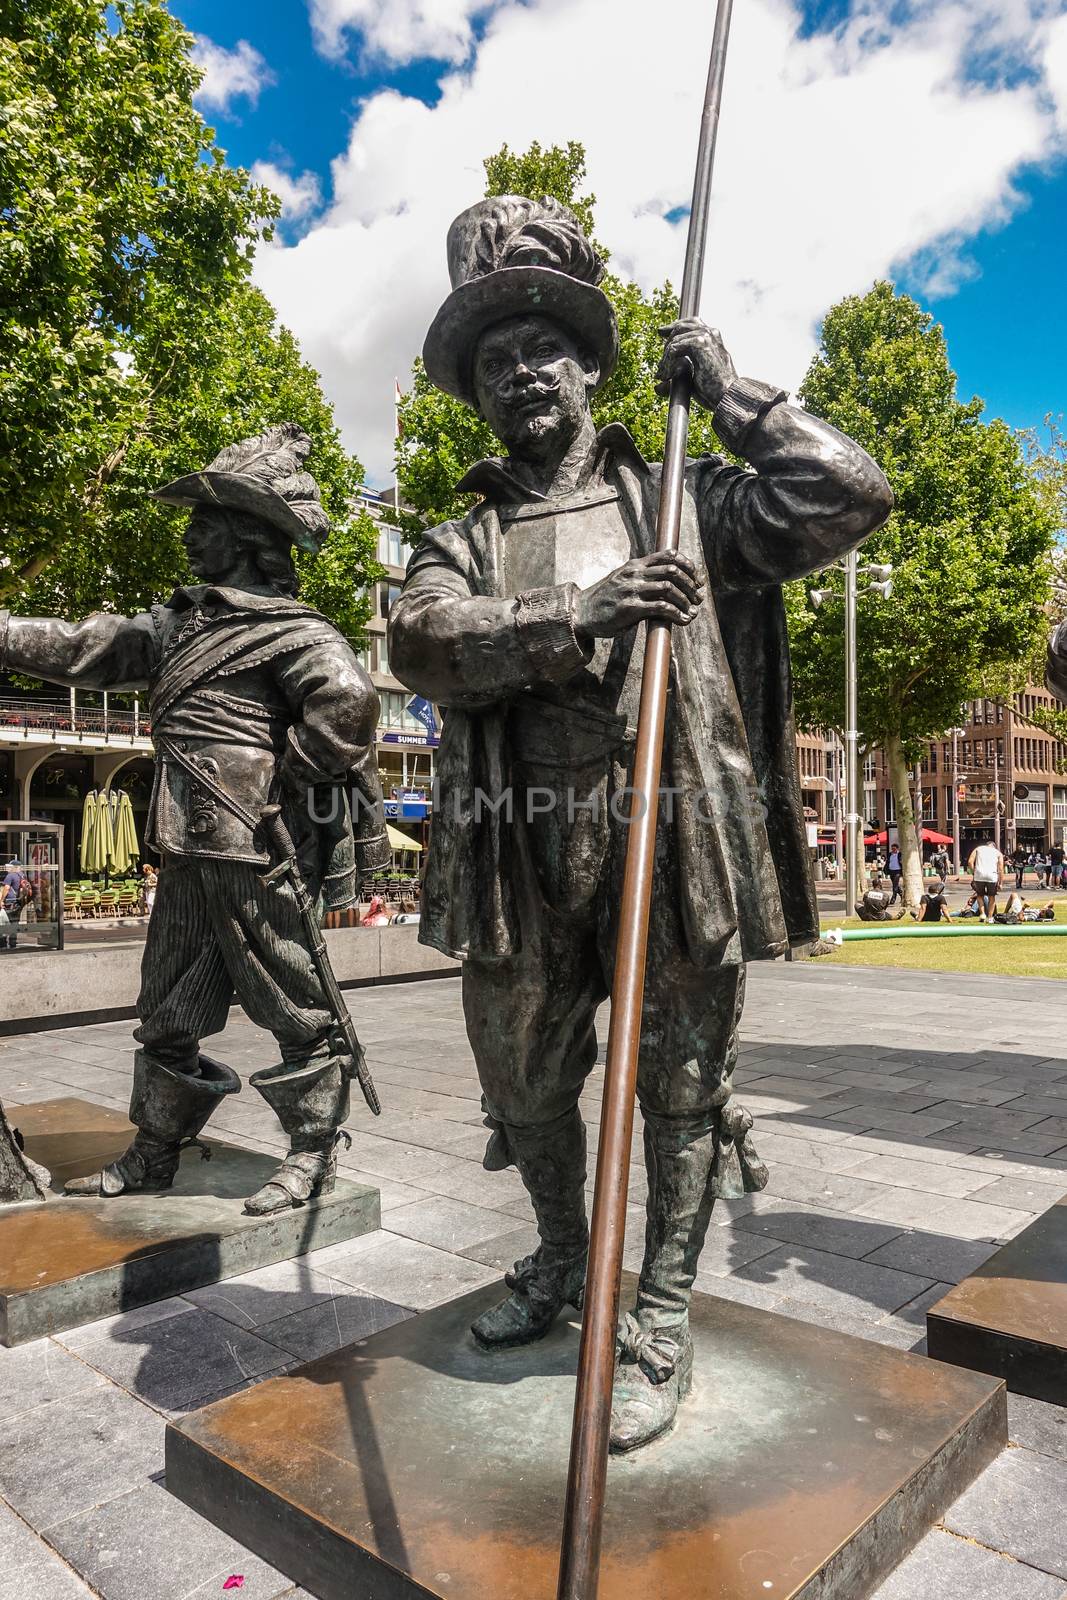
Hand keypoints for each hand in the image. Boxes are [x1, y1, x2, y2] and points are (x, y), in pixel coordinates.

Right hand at [574, 551, 704, 639]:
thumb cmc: (606, 600)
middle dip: (691, 585)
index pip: (669, 555)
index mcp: (635, 565)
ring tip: (692, 611)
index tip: (697, 578)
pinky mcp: (630, 608)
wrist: (582, 613)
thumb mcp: (623, 581)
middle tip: (698, 598)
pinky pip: (661, 607)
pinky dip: (677, 614)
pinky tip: (683, 620)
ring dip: (686, 600)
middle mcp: (634, 574)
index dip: (688, 565)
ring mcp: (632, 590)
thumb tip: (670, 585)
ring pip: (669, 588)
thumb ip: (643, 578)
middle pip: (673, 570)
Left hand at [655, 318, 735, 409]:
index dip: (673, 327)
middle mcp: (710, 333)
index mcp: (712, 337)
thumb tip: (657, 388)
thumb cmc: (714, 390)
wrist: (726, 396)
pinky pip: (675, 349)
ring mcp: (706, 336)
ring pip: (675, 340)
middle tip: (661, 366)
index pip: (689, 323)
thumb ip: (676, 376)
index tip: (661, 333)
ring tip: (664, 376)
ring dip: (666, 359)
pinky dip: (668, 363)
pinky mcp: (700, 344)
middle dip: (666, 345)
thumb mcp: (693, 378)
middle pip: (680, 327)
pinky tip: (669, 376)